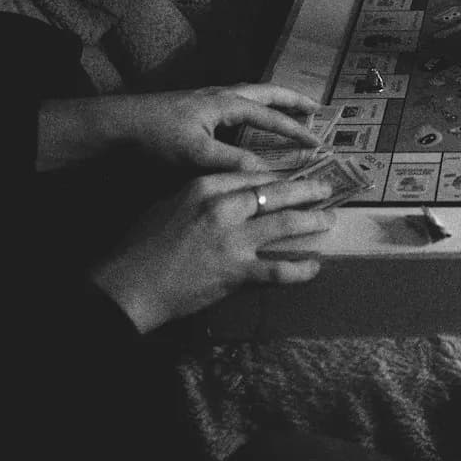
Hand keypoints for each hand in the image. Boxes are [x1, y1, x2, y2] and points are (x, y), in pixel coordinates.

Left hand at [39, 84, 322, 172]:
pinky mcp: (196, 108)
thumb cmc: (156, 136)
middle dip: (292, 101)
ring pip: (251, 95)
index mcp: (226, 103)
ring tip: (290, 112)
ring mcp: (208, 100)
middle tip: (316, 109)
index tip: (318, 142)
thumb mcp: (195, 153)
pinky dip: (253, 110)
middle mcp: (221, 95)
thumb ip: (232, 162)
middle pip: (266, 93)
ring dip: (273, 103)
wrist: (118, 125)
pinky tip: (250, 126)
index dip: (295, 130)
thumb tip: (268, 174)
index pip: (270, 116)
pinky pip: (237, 104)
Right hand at [90, 169, 336, 332]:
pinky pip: (278, 270)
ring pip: (285, 224)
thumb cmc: (141, 245)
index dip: (276, 177)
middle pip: (275, 192)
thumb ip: (200, 194)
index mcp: (204, 186)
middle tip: (326, 188)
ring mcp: (233, 240)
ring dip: (312, 221)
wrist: (130, 286)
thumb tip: (226, 193)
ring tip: (329, 219)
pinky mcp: (237, 272)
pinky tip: (314, 266)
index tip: (291, 178)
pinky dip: (300, 269)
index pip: (251, 174)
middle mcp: (224, 207)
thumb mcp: (168, 203)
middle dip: (306, 189)